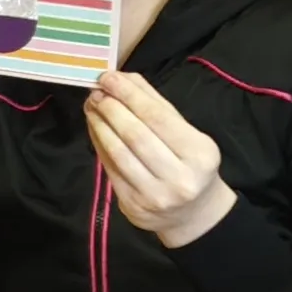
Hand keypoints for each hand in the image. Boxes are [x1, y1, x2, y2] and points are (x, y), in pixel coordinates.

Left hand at [85, 72, 238, 245]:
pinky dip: (100, 145)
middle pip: (136, 135)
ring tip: (92, 106)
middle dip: (112, 109)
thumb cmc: (190, 165)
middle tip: (96, 91)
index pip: (158, 117)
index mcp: (199, 154)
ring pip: (119, 153)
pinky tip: (95, 128)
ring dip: (100, 125)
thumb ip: (157, 105)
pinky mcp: (133, 207)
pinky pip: (111, 169)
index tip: (109, 77)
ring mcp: (154, 196)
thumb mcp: (187, 133)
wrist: (193, 214)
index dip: (129, 95)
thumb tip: (124, 78)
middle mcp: (179, 178)